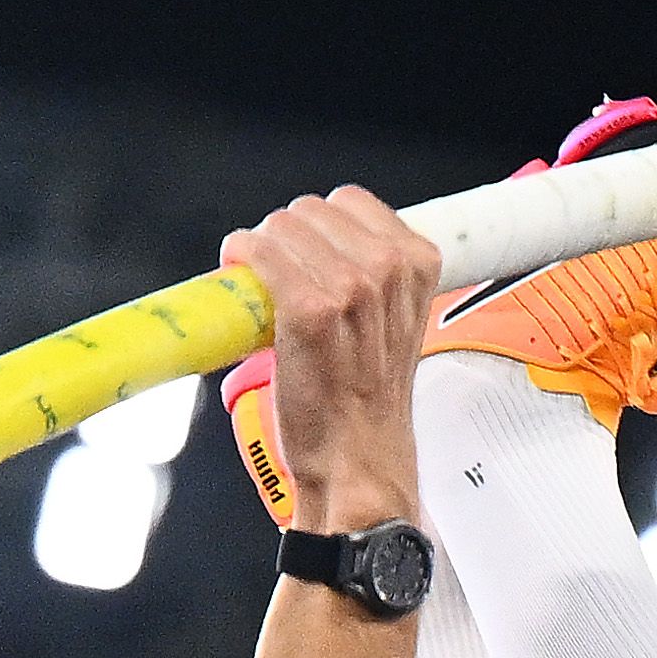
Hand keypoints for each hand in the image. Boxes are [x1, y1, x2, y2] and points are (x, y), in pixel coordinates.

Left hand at [220, 188, 442, 523]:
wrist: (357, 456)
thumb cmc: (368, 398)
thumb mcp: (397, 320)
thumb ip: (377, 274)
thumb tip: (322, 242)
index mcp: (417, 262)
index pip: (350, 202)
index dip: (320, 227)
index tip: (308, 254)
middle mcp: (387, 269)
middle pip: (310, 210)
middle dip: (287, 238)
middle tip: (281, 279)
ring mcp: (348, 288)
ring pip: (279, 227)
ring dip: (260, 250)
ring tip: (265, 291)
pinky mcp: (307, 311)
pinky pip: (258, 253)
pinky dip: (240, 258)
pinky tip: (239, 278)